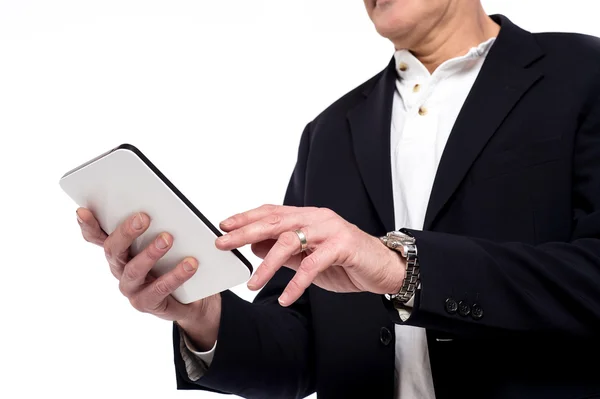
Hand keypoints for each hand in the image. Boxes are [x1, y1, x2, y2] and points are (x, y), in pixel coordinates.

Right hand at [76, 208, 219, 348]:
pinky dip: (175, 275)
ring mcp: (131, 288)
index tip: (83, 210)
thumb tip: (167, 206)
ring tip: (168, 239)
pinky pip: (159, 289)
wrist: (194, 296)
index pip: (97, 236)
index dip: (88, 225)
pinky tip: (190, 264)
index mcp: (120, 249)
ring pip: (134, 269)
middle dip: (126, 232)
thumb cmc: (176, 259)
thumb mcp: (169, 238)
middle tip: (143, 217)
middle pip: (114, 249)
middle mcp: (120, 268)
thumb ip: (162, 223)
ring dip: (150, 253)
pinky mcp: (148, 303)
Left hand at [216, 205, 405, 306]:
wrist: (385, 267)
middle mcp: (317, 218)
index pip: (272, 212)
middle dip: (246, 232)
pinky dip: (296, 283)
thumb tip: (253, 246)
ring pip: (290, 241)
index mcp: (308, 216)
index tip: (224, 226)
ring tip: (253, 282)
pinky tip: (285, 298)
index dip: (247, 217)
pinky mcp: (342, 247)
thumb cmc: (346, 261)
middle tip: (224, 243)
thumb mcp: (308, 257)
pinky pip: (313, 265)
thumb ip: (284, 251)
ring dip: (267, 263)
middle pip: (275, 221)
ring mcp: (330, 230)